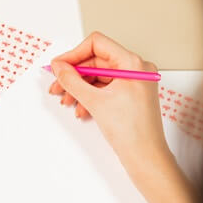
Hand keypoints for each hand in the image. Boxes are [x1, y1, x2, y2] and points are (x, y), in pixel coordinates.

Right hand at [49, 32, 195, 202]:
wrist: (146, 158)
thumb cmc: (132, 131)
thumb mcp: (95, 101)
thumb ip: (73, 80)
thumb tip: (59, 66)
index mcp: (133, 63)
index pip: (97, 44)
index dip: (74, 54)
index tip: (59, 66)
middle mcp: (136, 69)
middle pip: (96, 61)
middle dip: (74, 75)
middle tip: (57, 86)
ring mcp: (134, 82)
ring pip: (98, 77)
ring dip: (80, 88)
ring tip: (67, 101)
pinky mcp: (130, 96)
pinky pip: (105, 89)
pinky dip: (90, 97)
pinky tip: (81, 109)